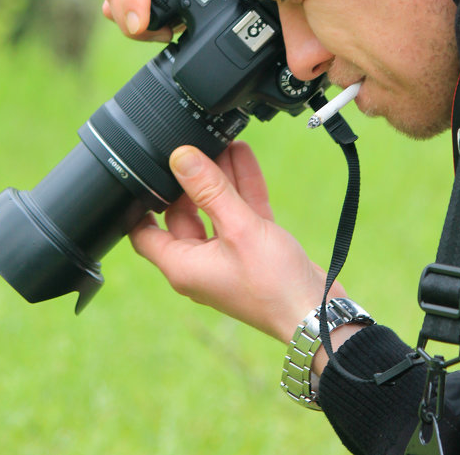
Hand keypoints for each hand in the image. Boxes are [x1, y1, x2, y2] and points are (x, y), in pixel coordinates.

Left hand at [129, 142, 343, 342]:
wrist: (320, 316)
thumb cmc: (274, 286)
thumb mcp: (238, 228)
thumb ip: (209, 190)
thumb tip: (180, 157)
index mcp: (182, 265)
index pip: (144, 233)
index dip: (139, 204)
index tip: (142, 174)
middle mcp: (199, 263)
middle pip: (181, 215)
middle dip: (188, 181)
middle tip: (192, 148)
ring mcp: (226, 257)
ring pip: (214, 209)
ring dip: (218, 178)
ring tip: (218, 142)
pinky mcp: (252, 250)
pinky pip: (240, 213)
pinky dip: (241, 187)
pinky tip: (242, 154)